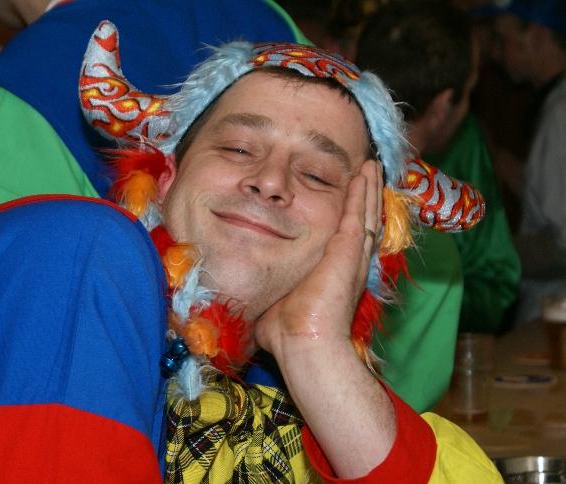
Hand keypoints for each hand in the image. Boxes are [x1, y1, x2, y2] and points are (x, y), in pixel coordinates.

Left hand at [252, 160, 393, 477]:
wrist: (304, 343)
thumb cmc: (287, 333)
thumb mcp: (276, 302)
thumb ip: (269, 292)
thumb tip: (251, 295)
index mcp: (333, 274)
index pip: (345, 239)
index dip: (349, 218)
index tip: (347, 201)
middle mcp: (348, 262)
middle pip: (362, 221)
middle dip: (364, 196)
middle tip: (368, 172)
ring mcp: (352, 254)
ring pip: (365, 212)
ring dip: (368, 188)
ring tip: (372, 166)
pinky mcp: (349, 248)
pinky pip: (358, 211)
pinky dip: (363, 190)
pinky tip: (365, 171)